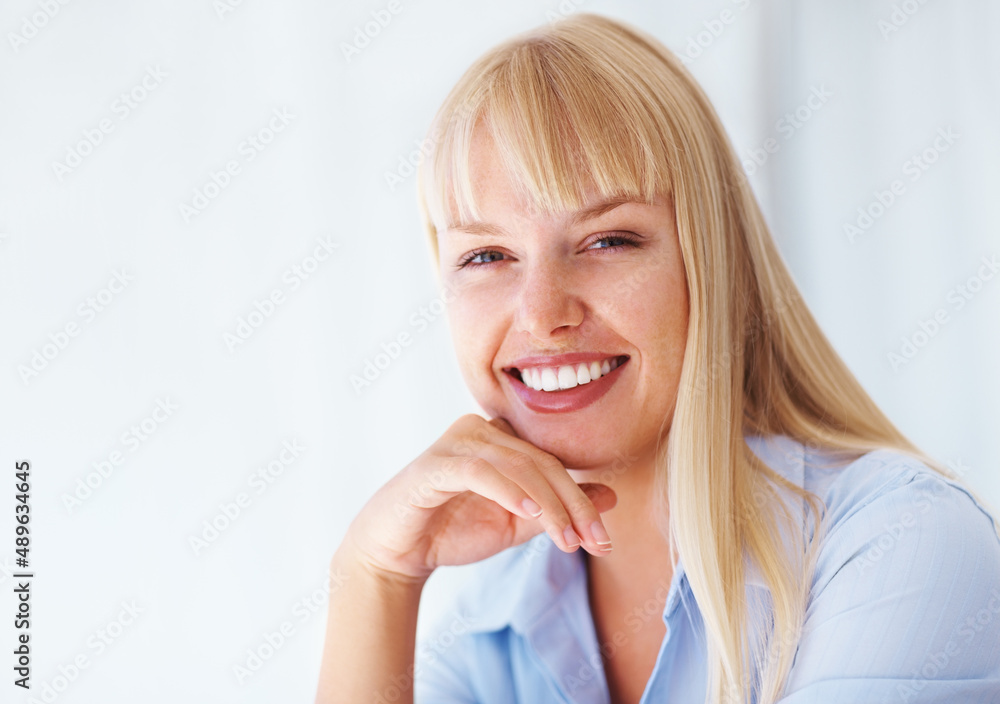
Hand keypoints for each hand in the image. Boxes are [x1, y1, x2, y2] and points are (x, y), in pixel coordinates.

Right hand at [342, 414, 617, 582]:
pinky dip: (508, 491)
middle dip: (573, 505)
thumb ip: (556, 509)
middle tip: (596, 542)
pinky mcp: (436, 463)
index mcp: (501, 438)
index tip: (603, 539)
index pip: (553, 463)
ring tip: (567, 539)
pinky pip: (480, 471)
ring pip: (518, 466)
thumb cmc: (454, 530)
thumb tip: (611, 496)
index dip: (582, 500)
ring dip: (548, 505)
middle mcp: (481, 429)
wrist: (398, 550)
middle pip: (541, 462)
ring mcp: (457, 442)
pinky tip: (528, 513)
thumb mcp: (516, 522)